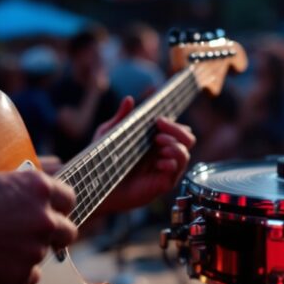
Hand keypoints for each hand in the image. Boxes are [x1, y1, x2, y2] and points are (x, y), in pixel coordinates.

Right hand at [0, 168, 76, 283]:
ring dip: (27, 255)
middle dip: (54, 236)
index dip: (58, 208)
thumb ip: (6, 181)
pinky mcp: (22, 274)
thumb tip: (6, 180)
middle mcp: (44, 217)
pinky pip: (30, 278)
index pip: (68, 199)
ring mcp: (36, 247)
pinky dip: (16, 276)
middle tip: (33, 238)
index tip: (50, 213)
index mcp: (38, 188)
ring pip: (44, 256)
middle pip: (68, 232)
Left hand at [95, 97, 195, 214]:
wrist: (95, 184)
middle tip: (158, 134)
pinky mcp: (162, 185)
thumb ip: (121, 118)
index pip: (178, 129)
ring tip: (159, 148)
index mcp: (155, 141)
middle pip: (188, 139)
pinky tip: (159, 163)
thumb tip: (129, 99)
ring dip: (176, 147)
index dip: (173, 123)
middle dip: (178, 132)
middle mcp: (163, 154)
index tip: (158, 120)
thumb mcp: (109, 134)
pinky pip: (177, 172)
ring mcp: (164, 170)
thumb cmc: (102, 160)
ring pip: (185, 154)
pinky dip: (172, 164)